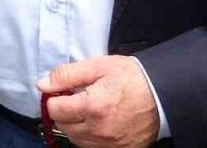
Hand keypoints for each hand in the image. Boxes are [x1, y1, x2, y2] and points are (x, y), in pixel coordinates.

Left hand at [37, 56, 158, 147]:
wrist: (163, 93)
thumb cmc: (132, 77)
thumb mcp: (98, 66)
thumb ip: (67, 75)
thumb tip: (43, 85)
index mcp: (92, 106)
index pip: (54, 109)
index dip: (55, 98)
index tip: (63, 91)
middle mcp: (99, 130)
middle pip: (63, 126)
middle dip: (64, 111)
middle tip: (76, 98)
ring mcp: (109, 144)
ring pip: (75, 139)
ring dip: (75, 125)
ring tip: (88, 109)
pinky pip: (92, 147)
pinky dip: (89, 136)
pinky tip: (97, 122)